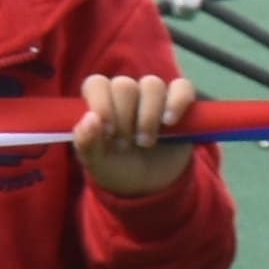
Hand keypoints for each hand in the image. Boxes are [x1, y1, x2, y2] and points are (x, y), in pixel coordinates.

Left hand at [74, 68, 201, 198]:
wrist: (149, 185)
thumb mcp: (96, 162)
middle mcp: (127, 94)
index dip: (101, 103)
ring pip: (152, 84)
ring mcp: (154, 97)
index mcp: (102, 101)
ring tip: (145, 142)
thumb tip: (90, 118)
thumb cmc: (116, 167)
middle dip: (124, 117)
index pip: (97, 84)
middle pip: (124, 85)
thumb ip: (86, 142)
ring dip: (148, 115)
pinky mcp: (179, 103)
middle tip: (124, 144)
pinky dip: (177, 101)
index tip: (108, 131)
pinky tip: (170, 122)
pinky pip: (182, 87)